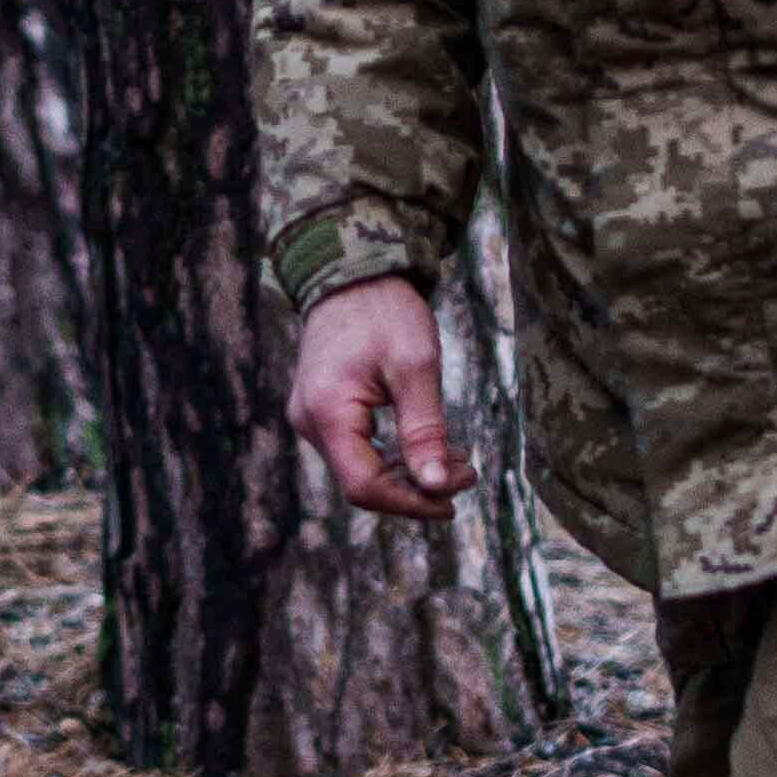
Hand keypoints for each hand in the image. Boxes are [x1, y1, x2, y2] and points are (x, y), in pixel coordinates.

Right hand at [287, 275, 466, 520]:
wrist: (354, 274)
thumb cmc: (384, 312)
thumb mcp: (415, 366)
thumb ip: (424, 429)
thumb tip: (435, 485)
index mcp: (327, 413)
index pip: (364, 485)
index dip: (410, 502)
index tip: (455, 499)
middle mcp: (309, 422)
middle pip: (362, 483)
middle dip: (416, 488)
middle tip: (467, 474)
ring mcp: (312, 418)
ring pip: (361, 469)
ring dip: (409, 474)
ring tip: (457, 461)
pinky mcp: (322, 412)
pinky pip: (357, 450)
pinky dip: (394, 456)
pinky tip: (430, 448)